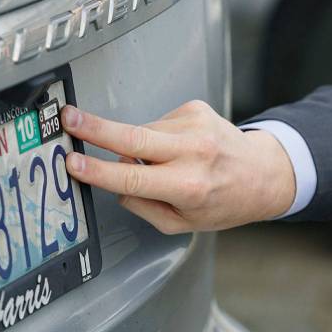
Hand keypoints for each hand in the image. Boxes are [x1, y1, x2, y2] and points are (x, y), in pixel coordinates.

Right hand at [60, 100, 295, 232]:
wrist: (263, 173)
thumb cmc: (224, 201)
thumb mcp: (182, 222)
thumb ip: (143, 205)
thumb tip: (114, 180)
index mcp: (189, 186)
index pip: (133, 178)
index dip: (98, 171)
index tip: (73, 163)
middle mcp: (195, 153)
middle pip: (133, 138)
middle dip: (95, 128)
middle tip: (68, 119)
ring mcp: (197, 127)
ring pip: (143, 131)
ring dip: (141, 144)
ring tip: (167, 160)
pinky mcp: (196, 109)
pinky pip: (159, 121)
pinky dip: (159, 134)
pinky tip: (180, 146)